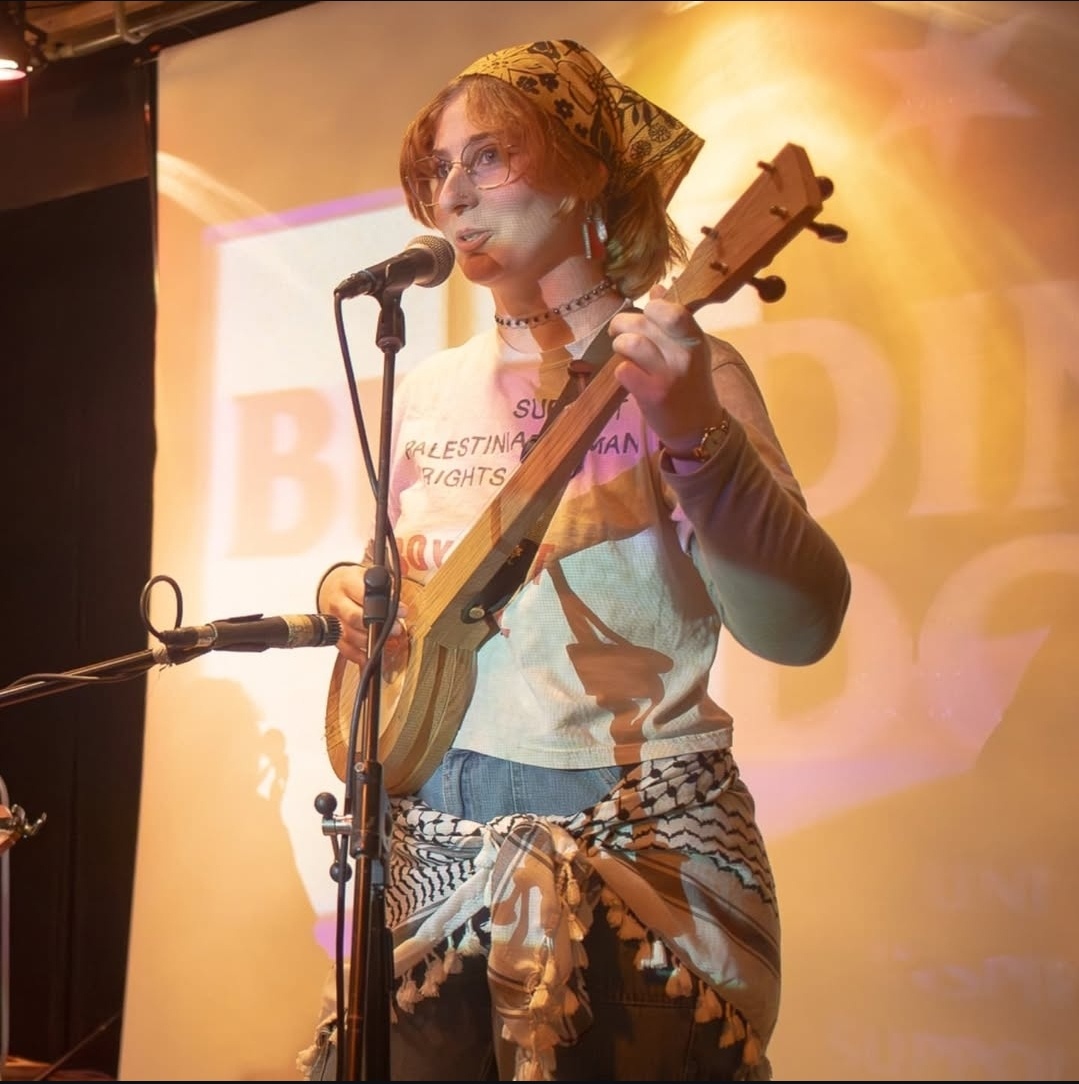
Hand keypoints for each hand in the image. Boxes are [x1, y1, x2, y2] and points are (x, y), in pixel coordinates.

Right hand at [319, 564, 409, 671]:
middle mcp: (338, 602)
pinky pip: (345, 649)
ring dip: (371, 641)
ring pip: (350, 636)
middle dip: (378, 625)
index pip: (364, 594)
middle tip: (396, 628)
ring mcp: (334, 620)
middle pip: (355, 617)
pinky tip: (369, 655)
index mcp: (347, 583)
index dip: (384, 604)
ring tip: (387, 639)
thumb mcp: (367, 575)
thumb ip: (385, 582)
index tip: (402, 610)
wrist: (330, 589)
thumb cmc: (352, 584)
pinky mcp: (334, 636)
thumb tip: (401, 585)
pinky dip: (358, 655)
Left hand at [607, 287, 724, 444]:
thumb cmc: (690, 383)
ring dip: (619, 345)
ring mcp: (668, 375)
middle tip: (617, 332)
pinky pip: (623, 370)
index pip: (671, 309)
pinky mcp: (652, 394)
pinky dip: (621, 371)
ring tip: (622, 352)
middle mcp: (684, 354)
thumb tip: (657, 289)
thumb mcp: (689, 348)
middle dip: (621, 324)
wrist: (699, 426)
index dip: (650, 308)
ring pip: (630, 343)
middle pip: (642, 322)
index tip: (643, 315)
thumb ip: (674, 319)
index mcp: (695, 338)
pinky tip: (628, 376)